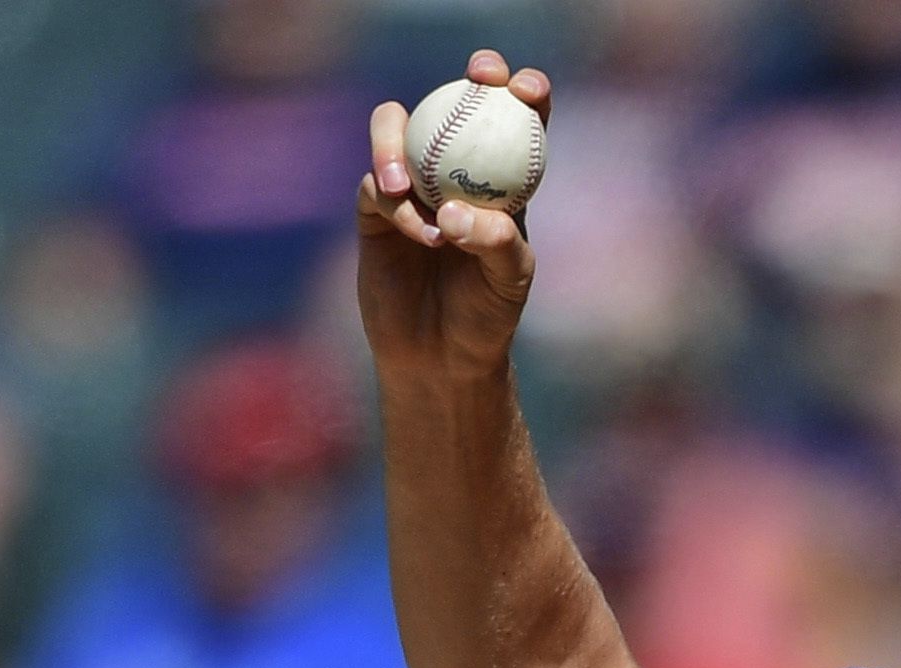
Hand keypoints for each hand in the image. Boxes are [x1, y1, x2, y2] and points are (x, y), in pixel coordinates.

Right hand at [359, 54, 544, 391]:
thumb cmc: (486, 315)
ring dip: (397, 142)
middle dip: (472, 77)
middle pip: (456, 100)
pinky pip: (376, 185)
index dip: (525, 91)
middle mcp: (454, 168)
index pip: (517, 120)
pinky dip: (396, 204)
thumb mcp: (508, 280)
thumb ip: (495, 240)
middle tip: (477, 78)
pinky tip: (420, 233)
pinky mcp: (375, 208)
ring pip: (397, 127)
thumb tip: (454, 210)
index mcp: (501, 177)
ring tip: (404, 186)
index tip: (525, 88)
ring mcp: (412, 183)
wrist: (439, 357)